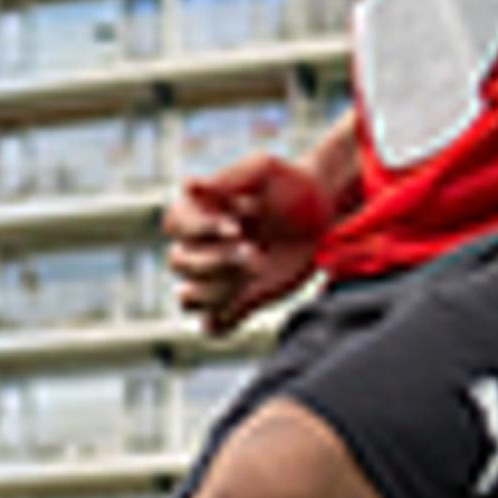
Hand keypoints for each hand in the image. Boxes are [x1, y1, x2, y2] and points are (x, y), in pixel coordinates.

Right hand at [164, 145, 342, 335]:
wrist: (322, 211)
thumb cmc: (288, 183)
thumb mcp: (262, 170)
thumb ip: (227, 180)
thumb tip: (186, 184)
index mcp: (198, 213)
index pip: (174, 226)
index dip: (200, 229)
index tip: (237, 227)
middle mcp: (201, 247)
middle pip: (178, 263)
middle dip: (216, 261)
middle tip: (256, 251)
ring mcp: (218, 278)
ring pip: (188, 299)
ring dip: (217, 291)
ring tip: (257, 271)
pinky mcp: (238, 302)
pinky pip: (212, 326)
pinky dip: (220, 323)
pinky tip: (246, 301)